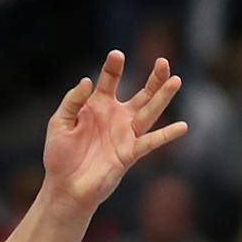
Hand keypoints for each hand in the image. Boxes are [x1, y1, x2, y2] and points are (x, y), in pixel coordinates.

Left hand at [41, 52, 187, 209]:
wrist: (64, 187)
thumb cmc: (60, 155)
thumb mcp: (59, 123)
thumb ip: (72, 101)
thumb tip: (87, 80)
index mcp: (98, 106)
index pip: (109, 80)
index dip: (113, 67)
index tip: (117, 55)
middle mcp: (117, 117)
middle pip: (141, 93)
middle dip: (153, 78)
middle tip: (163, 61)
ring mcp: (126, 134)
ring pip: (149, 112)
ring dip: (163, 97)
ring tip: (176, 80)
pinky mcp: (130, 154)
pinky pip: (151, 142)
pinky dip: (166, 135)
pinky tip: (182, 126)